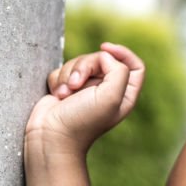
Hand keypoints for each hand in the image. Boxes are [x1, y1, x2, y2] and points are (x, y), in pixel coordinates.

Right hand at [25, 43, 145, 157]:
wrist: (50, 137)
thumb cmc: (82, 120)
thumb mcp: (111, 95)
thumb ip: (118, 70)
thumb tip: (105, 56)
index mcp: (125, 94)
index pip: (134, 65)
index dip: (123, 52)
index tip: (105, 47)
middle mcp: (108, 90)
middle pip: (102, 59)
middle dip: (86, 66)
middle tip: (76, 84)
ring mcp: (86, 89)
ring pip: (80, 63)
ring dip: (70, 75)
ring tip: (65, 94)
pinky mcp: (67, 88)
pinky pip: (63, 71)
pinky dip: (59, 81)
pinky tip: (58, 96)